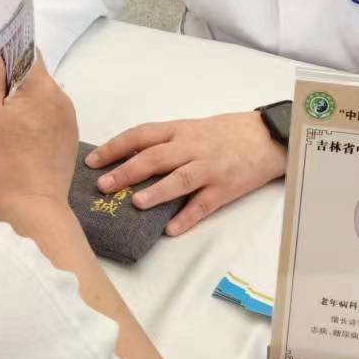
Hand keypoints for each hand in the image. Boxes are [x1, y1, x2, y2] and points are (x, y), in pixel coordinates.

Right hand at [0, 49, 76, 219]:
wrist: (32, 211)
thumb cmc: (4, 162)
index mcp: (43, 87)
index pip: (26, 51)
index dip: (5, 47)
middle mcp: (61, 99)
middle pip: (30, 76)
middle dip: (5, 78)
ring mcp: (66, 122)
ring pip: (35, 99)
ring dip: (15, 101)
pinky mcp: (64, 142)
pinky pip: (42, 119)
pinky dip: (25, 120)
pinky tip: (6, 134)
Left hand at [86, 111, 287, 236]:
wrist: (266, 137)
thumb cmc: (223, 133)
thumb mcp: (191, 129)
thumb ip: (163, 143)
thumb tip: (125, 159)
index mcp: (178, 131)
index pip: (140, 136)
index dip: (115, 147)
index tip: (92, 161)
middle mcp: (191, 148)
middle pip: (155, 157)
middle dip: (127, 171)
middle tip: (103, 186)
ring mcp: (209, 169)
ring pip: (179, 179)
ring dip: (156, 192)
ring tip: (135, 203)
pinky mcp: (225, 188)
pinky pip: (203, 204)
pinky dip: (186, 217)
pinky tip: (171, 229)